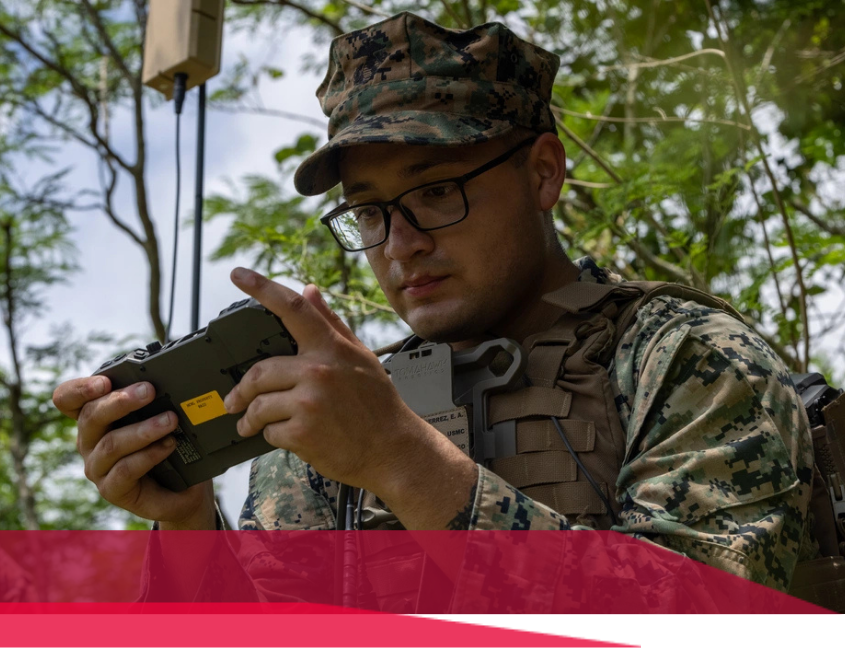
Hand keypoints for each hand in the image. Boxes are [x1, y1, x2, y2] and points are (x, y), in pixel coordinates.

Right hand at [52, 376, 214, 527]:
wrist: (182, 487)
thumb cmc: (168, 444)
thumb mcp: (158, 417)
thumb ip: (152, 400)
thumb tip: (167, 377)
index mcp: (94, 417)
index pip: (68, 399)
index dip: (80, 389)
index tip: (104, 381)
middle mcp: (89, 441)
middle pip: (90, 417)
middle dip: (121, 401)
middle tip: (149, 390)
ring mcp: (98, 467)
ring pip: (111, 444)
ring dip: (143, 429)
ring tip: (170, 420)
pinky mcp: (111, 489)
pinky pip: (126, 470)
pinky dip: (150, 454)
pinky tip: (169, 445)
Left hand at [224, 268, 476, 516]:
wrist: (393, 450)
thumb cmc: (378, 404)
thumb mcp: (360, 357)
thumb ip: (331, 323)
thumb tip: (309, 291)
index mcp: (332, 348)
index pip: (292, 308)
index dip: (262, 287)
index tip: (238, 273)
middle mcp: (319, 371)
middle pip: (260, 370)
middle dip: (242, 389)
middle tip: (234, 399)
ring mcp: (310, 402)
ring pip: (259, 404)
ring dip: (250, 417)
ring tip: (249, 424)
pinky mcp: (303, 433)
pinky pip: (269, 431)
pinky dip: (271, 436)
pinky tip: (285, 436)